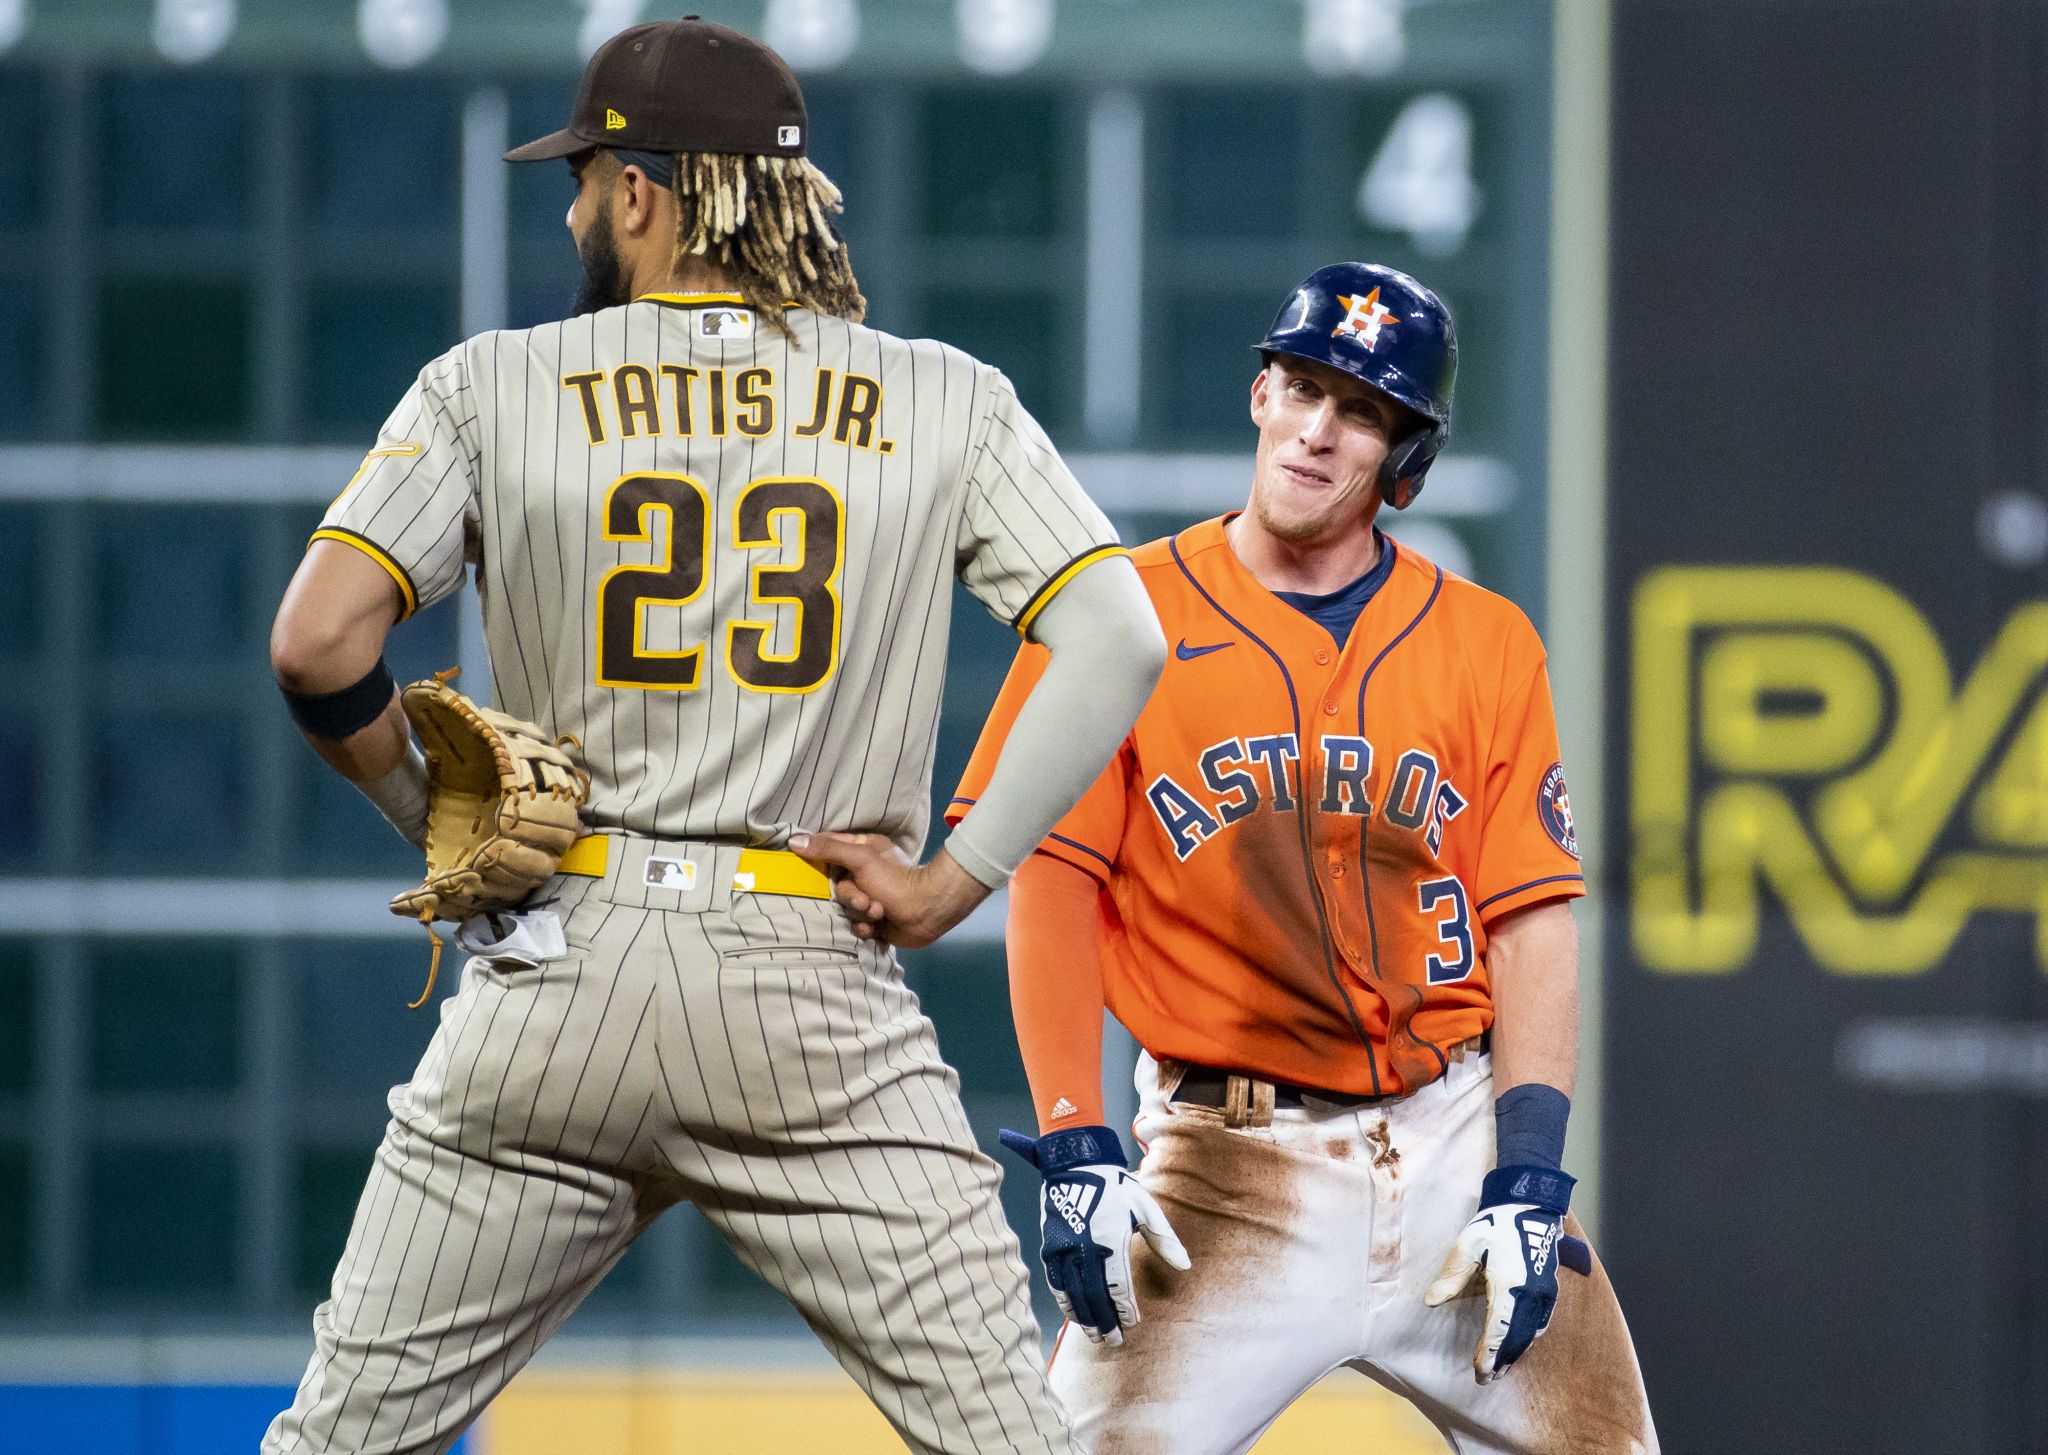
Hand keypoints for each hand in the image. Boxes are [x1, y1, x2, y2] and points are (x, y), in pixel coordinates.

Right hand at [788, 831, 989, 948]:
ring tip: (879, 912)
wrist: (927, 912)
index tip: (811, 869)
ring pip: (847, 910)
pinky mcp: (876, 922)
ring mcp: (871, 899)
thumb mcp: (861, 859)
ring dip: (861, 915)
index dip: (820, 862)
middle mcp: (865, 874)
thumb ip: (829, 849)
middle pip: (837, 888)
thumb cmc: (896, 880)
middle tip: (866, 900)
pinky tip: (878, 928)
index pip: (829, 852)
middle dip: (851, 898)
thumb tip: (794, 840)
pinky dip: (866, 929)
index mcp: (862, 852)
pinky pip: (856, 927)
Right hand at [998, 1124, 1190, 1345]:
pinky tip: (1074, 1313)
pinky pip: (1056, 1282)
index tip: (1133, 1322)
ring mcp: (1063, 1248)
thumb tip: (1185, 1265)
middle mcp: (1084, 1247)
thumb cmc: (1116, 1185)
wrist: (1075, 1163)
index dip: (1125, 1308)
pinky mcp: (1050, 1246)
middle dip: (1104, 1321)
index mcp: (1110, 1239)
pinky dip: (1065, 1301)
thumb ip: (1164, 1238)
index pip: (1117, 1286)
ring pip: (1073, 1293)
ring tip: (1094, 1334)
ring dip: (1084, 1317)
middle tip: (1113, 1341)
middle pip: (1094, 1296)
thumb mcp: (1145, 1206)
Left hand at [1424, 1165, 1587, 1382]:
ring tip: (1500, 1369)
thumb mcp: (1466, 1245)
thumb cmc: (1495, 1224)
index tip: (1479, 1372)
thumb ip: (1451, 1276)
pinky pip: (1540, 1322)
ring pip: (1530, 1333)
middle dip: (1501, 1361)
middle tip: (1486, 1379)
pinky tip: (1518, 1344)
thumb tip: (1431, 1301)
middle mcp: (1531, 1293)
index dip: (1489, 1354)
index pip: (1498, 1330)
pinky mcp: (1550, 1289)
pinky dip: (1527, 1338)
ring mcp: (1544, 1292)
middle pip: (1516, 1338)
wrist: (1530, 1205)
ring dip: (1515, 1352)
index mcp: (1510, 1284)